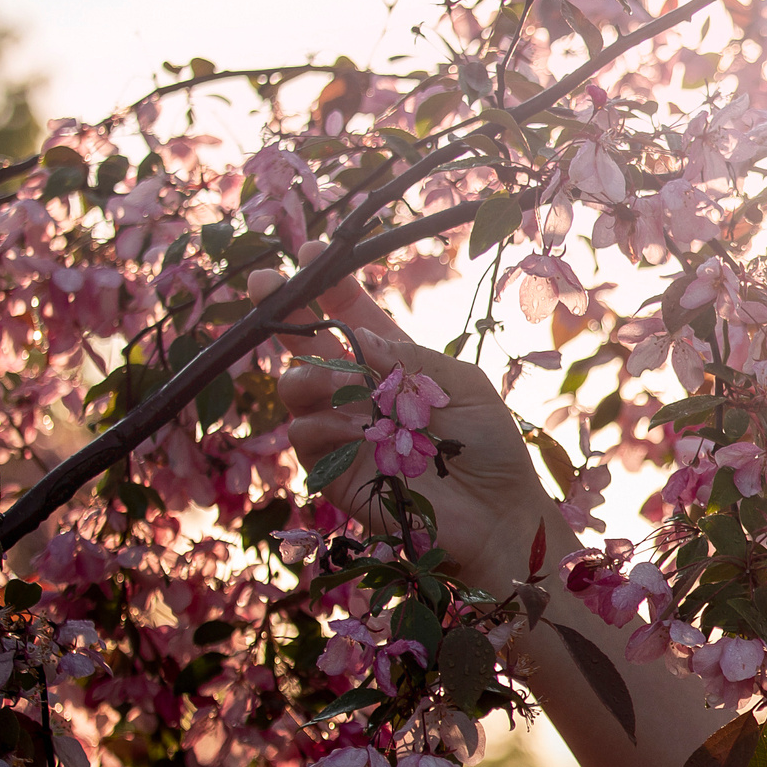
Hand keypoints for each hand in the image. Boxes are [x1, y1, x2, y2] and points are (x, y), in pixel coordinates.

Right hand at [276, 256, 563, 594]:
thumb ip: (411, 359)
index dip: (329, 286)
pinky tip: (347, 429)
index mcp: (396, 367)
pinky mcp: (336, 472)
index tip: (313, 252)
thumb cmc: (491, 448)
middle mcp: (363, 394)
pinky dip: (320, 427)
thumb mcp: (464, 388)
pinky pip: (305, 438)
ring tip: (340, 382)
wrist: (499, 514)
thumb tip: (357, 335)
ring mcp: (345, 431)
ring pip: (296, 388)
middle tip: (266, 287)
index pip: (352, 318)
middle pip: (309, 347)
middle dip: (284, 312)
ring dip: (308, 375)